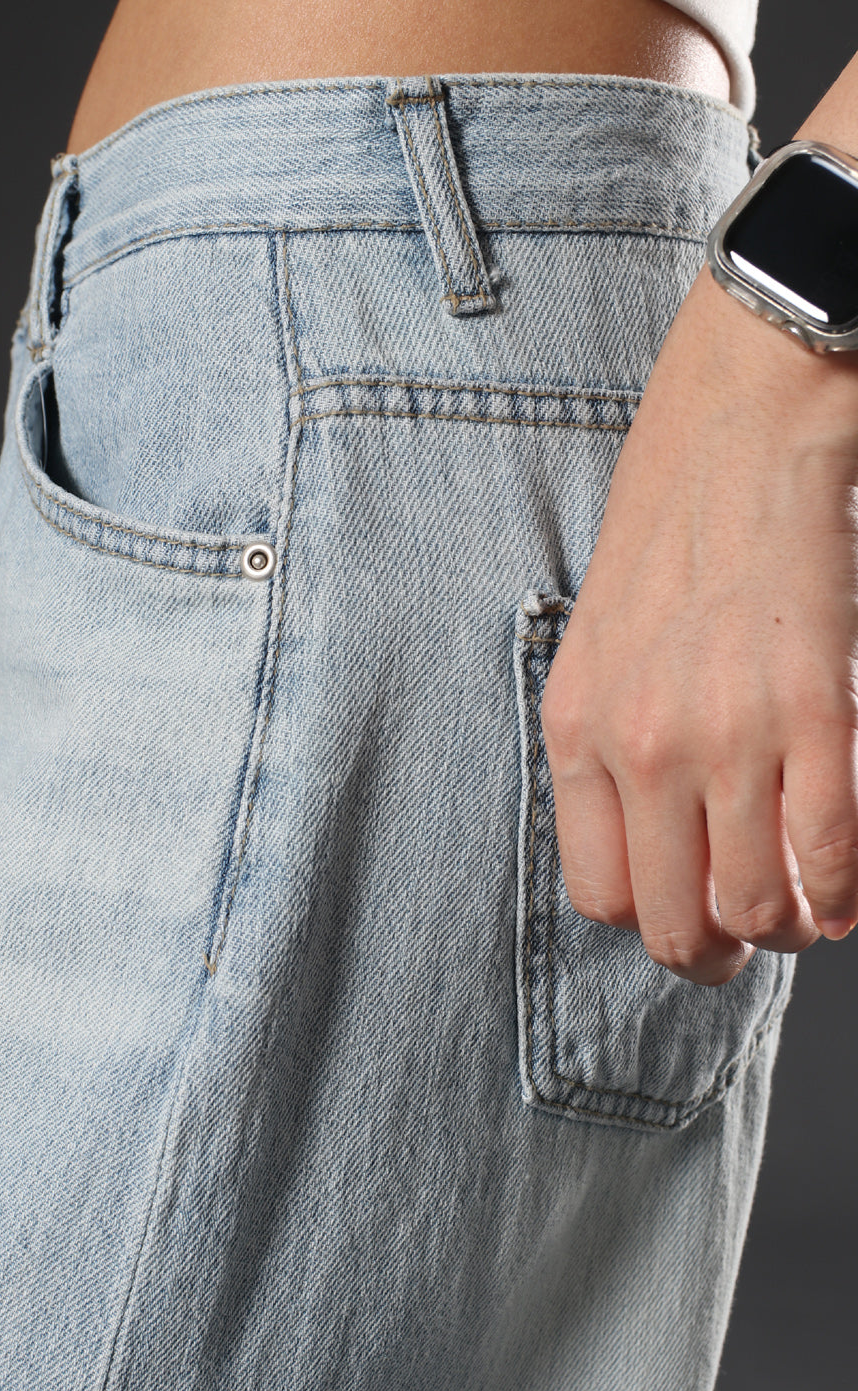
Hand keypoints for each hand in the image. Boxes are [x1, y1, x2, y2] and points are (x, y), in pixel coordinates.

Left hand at [542, 268, 857, 984]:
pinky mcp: (812, 708)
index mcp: (577, 730)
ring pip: (759, 908)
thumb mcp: (599, 643)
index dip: (656, 922)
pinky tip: (849, 881)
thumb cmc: (668, 525)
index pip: (602, 895)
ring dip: (793, 927)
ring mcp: (726, 734)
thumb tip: (663, 843)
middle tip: (756, 935)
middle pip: (677, 925)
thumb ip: (614, 746)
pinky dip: (848, 889)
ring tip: (810, 907)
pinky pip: (833, 854)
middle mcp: (640, 747)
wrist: (742, 420)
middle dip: (721, 951)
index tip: (694, 913)